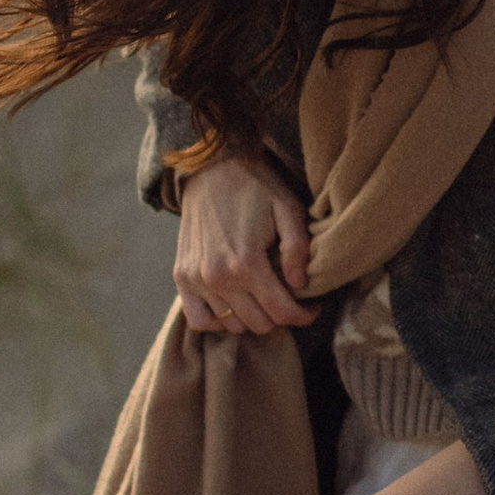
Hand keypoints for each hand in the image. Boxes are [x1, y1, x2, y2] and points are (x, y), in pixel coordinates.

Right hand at [174, 159, 315, 335]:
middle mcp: (218, 277)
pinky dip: (218, 320)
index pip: (281, 312)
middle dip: (281, 314)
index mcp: (247, 263)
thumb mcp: (288, 209)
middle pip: (259, 324)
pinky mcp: (181, 277)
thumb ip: (297, 249)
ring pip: (233, 325)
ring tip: (263, 295)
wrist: (211, 169)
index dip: (303, 315)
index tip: (313, 307)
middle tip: (289, 297)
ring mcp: (196, 279)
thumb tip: (300, 284)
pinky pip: (198, 320)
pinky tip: (234, 304)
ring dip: (252, 317)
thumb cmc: (256, 188)